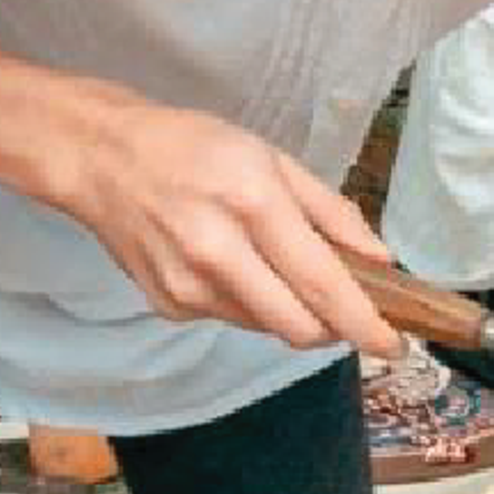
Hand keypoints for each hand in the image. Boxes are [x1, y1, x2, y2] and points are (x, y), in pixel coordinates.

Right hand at [62, 96, 396, 354]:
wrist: (100, 159)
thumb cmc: (193, 149)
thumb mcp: (271, 158)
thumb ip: (331, 212)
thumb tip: (379, 260)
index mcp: (252, 205)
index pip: (322, 285)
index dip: (364, 324)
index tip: (393, 344)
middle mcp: (217, 253)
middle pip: (297, 327)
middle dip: (331, 328)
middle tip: (344, 308)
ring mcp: (187, 287)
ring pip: (266, 327)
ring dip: (288, 311)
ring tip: (273, 265)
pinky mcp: (168, 306)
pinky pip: (232, 320)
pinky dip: (249, 303)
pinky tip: (231, 265)